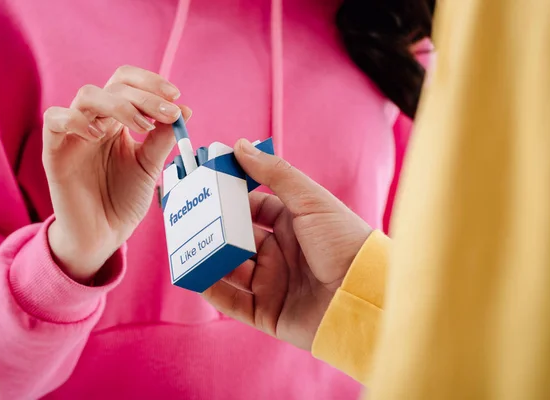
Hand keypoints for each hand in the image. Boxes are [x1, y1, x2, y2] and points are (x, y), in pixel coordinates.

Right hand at [43, 66, 190, 282]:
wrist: (104, 233)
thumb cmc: (124, 199)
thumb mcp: (150, 166)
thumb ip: (163, 138)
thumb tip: (185, 110)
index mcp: (116, 120)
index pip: (127, 83)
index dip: (150, 83)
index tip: (176, 97)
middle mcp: (95, 121)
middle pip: (113, 87)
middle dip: (145, 96)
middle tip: (169, 113)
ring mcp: (73, 134)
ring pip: (87, 96)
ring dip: (119, 105)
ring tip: (143, 126)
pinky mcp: (54, 151)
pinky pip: (54, 120)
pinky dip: (76, 121)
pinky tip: (100, 136)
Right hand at [203, 140, 372, 350]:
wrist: (366, 296)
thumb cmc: (344, 242)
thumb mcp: (311, 200)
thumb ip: (275, 173)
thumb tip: (240, 146)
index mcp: (292, 224)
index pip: (253, 208)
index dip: (230, 199)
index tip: (203, 188)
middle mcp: (280, 253)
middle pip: (237, 239)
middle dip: (214, 230)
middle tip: (185, 219)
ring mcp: (273, 283)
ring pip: (230, 269)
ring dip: (209, 259)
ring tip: (183, 246)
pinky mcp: (268, 313)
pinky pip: (233, 302)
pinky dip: (213, 290)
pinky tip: (195, 276)